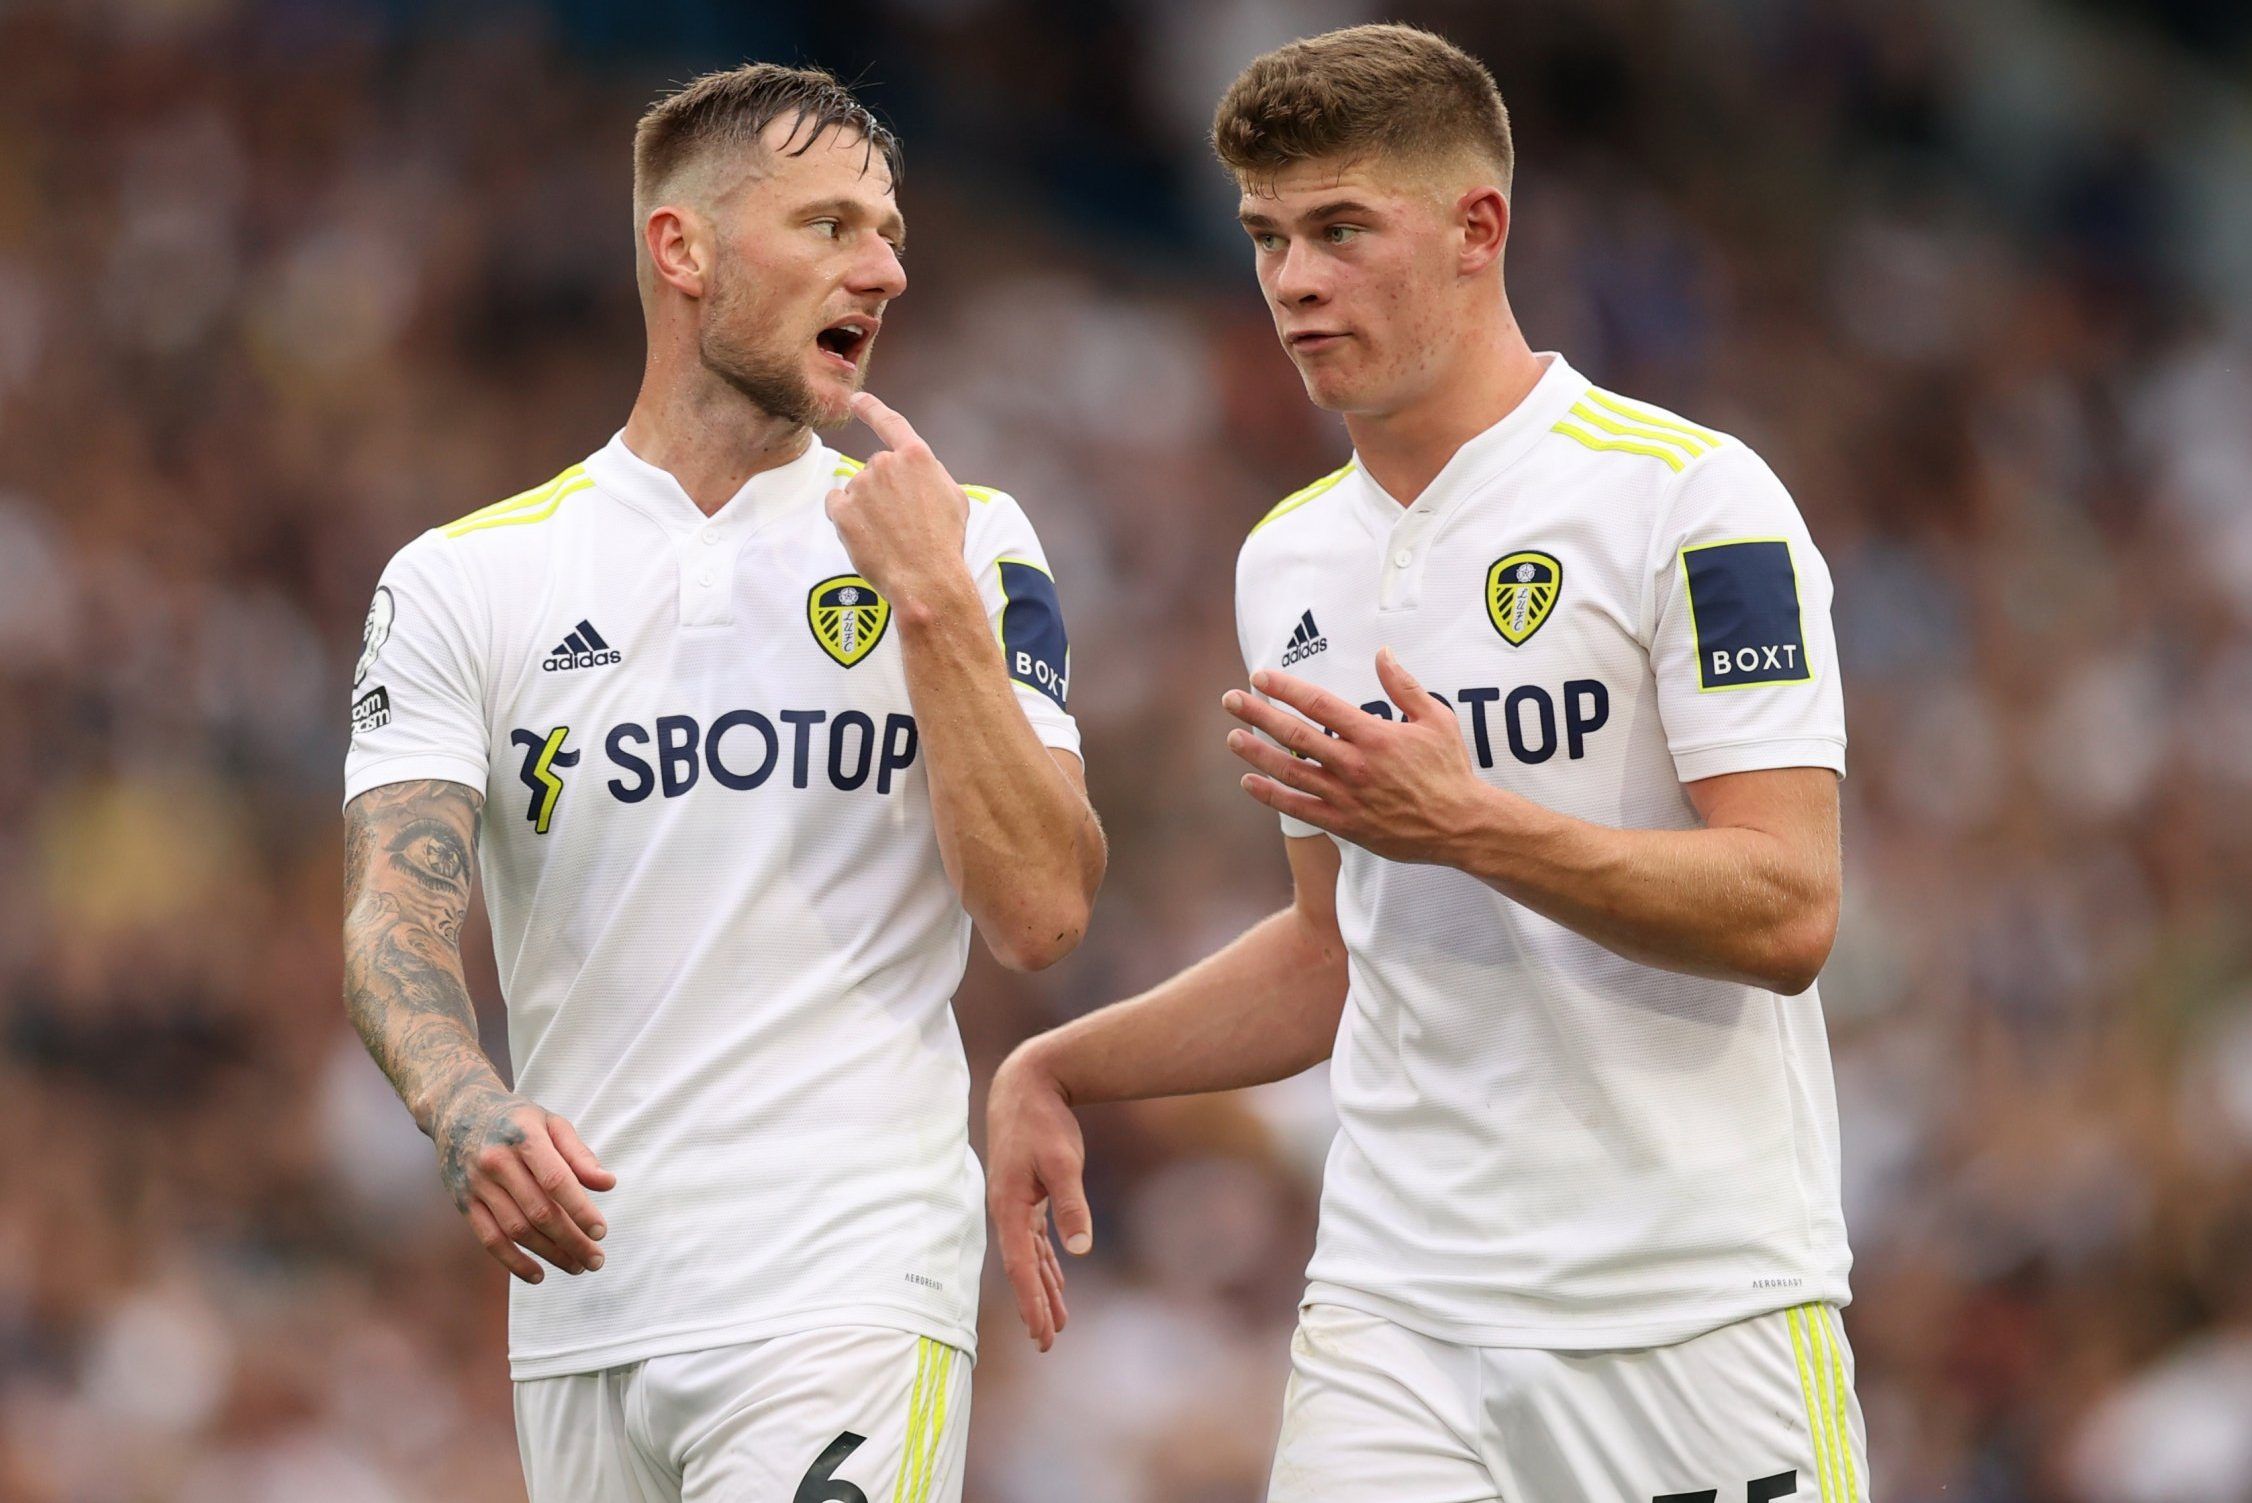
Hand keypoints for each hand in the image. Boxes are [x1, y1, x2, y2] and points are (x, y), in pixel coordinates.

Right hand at [433, 1082, 616, 1282]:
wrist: (458, 1110)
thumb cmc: (515, 1118)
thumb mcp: (551, 1123)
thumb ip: (579, 1154)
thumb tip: (607, 1184)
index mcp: (524, 1138)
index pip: (556, 1181)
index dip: (580, 1210)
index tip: (600, 1232)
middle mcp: (497, 1162)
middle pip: (539, 1212)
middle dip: (571, 1240)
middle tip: (596, 1260)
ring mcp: (477, 1184)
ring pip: (516, 1230)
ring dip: (549, 1254)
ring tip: (576, 1266)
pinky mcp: (463, 1202)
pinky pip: (489, 1239)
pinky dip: (514, 1262)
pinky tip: (538, 1274)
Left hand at [826, 391, 972, 608]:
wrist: (926, 578)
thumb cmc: (945, 541)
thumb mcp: (954, 498)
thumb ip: (930, 474)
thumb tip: (917, 472)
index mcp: (916, 456)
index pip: (889, 422)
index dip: (871, 408)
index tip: (856, 399)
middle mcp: (885, 463)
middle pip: (875, 470)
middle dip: (883, 490)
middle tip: (902, 522)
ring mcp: (861, 486)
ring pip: (856, 490)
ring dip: (867, 507)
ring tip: (889, 535)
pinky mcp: (842, 511)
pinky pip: (837, 506)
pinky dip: (847, 518)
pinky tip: (867, 537)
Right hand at [985, 1046, 1093, 1351]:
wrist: (1027, 1085)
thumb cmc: (1043, 1122)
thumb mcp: (1062, 1161)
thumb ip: (1072, 1205)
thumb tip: (1080, 1249)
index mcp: (1009, 1208)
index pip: (1020, 1266)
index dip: (1031, 1301)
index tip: (1040, 1332)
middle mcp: (1007, 1211)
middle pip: (1023, 1269)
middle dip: (1036, 1306)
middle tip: (1047, 1344)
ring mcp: (1016, 1204)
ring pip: (1030, 1257)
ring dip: (1043, 1288)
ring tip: (1056, 1324)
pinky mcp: (1027, 1196)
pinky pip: (1035, 1240)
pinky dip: (1045, 1262)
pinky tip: (1057, 1279)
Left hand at [1224, 648, 1508, 863]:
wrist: (1461, 826)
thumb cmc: (1450, 770)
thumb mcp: (1436, 719)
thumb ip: (1405, 686)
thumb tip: (1382, 652)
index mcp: (1374, 735)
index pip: (1319, 705)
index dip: (1286, 688)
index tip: (1260, 677)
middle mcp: (1354, 765)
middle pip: (1295, 735)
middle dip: (1258, 714)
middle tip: (1231, 699)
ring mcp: (1346, 796)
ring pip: (1290, 771)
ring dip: (1257, 753)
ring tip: (1232, 737)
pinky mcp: (1344, 824)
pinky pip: (1299, 809)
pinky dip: (1271, 795)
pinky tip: (1249, 781)